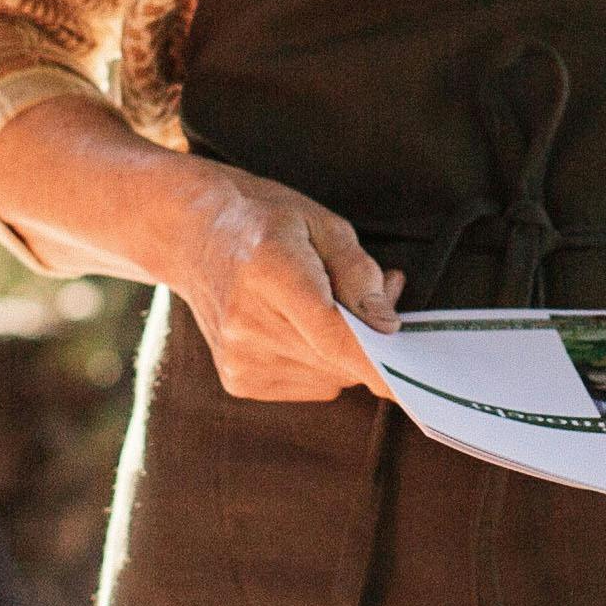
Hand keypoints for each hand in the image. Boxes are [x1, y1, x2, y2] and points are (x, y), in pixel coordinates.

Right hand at [169, 165, 399, 403]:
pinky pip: (308, 386)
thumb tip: (389, 327)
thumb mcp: (322, 224)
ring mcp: (238, 357)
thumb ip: (360, 274)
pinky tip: (301, 326)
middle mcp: (248, 324)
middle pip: (338, 361)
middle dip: (370, 340)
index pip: (334, 336)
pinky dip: (319, 362)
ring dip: (344, 352)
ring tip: (329, 305)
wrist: (189, 234)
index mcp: (272, 273)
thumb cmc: (263, 219)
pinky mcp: (238, 379)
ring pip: (329, 379)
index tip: (416, 376)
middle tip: (375, 296)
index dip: (380, 362)